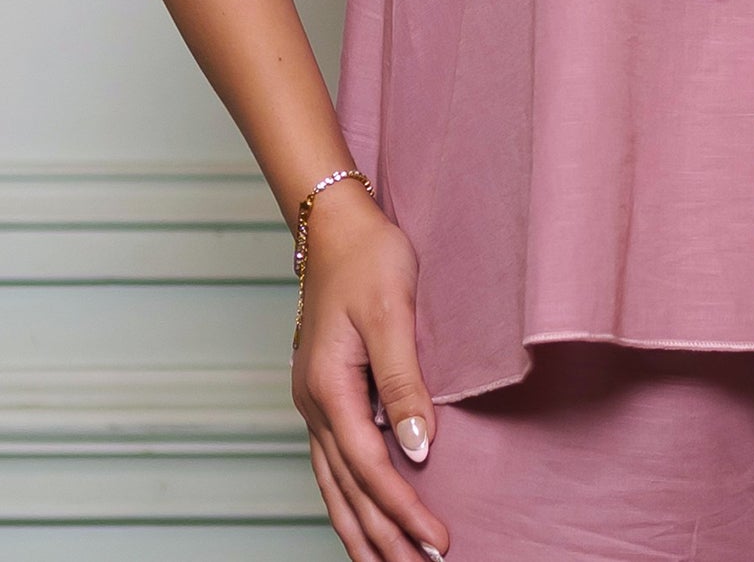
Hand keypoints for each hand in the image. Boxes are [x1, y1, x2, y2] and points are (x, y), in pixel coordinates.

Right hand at [289, 181, 450, 559]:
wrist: (336, 223)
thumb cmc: (370, 258)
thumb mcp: (393, 312)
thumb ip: (405, 382)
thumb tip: (420, 449)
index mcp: (329, 388)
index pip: (370, 469)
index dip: (404, 510)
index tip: (438, 542)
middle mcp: (314, 404)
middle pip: (347, 491)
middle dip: (382, 538)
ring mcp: (314, 402)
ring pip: (333, 486)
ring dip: (361, 530)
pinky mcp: (324, 394)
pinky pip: (332, 464)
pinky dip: (348, 500)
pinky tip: (362, 517)